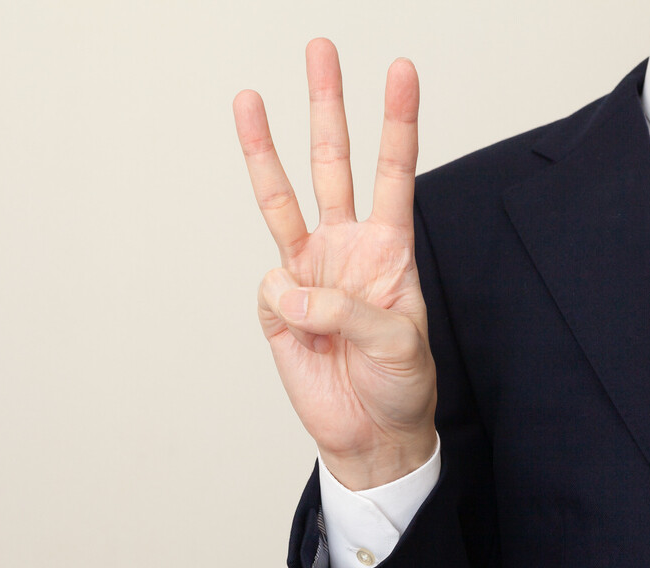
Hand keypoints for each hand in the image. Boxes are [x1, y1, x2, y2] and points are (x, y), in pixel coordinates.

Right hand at [234, 39, 437, 489]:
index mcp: (388, 249)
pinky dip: (285, 308)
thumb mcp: (397, 344)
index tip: (402, 71)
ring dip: (265, 149)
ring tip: (248, 99)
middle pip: (333, 164)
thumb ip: (346, 311)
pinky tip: (303, 333)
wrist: (369, 435)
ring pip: (282, 200)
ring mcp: (309, 274)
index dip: (398, 122)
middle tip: (321, 50)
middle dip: (326, 107)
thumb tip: (290, 287)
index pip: (393, 172)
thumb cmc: (401, 385)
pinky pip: (271, 291)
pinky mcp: (279, 309)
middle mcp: (346, 249)